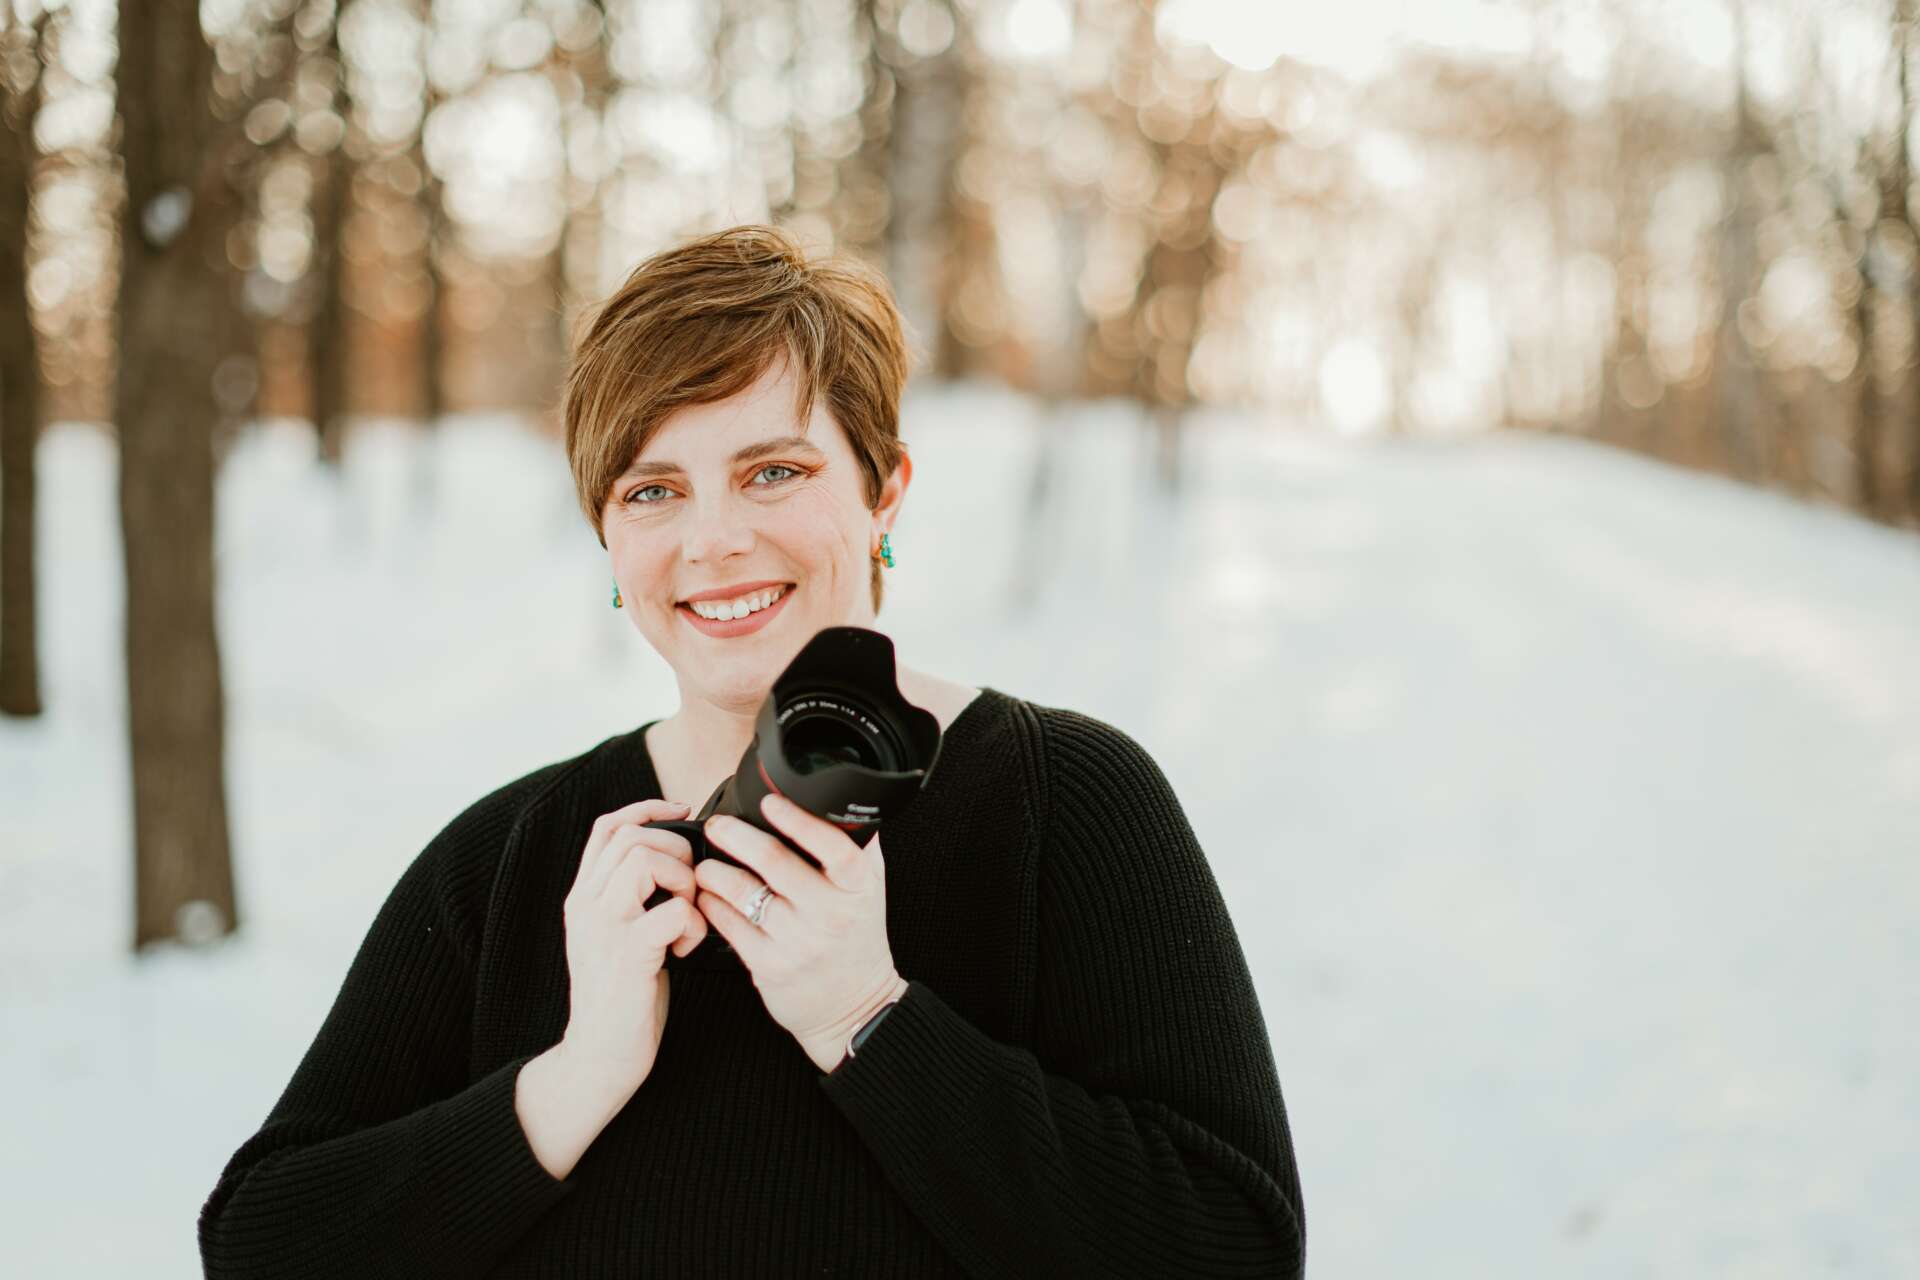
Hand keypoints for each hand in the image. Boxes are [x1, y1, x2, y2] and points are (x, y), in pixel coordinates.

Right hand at [557, 798, 709, 1097]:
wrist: (598, 1057)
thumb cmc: (621, 997)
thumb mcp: (616, 935)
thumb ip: (631, 898)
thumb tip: (675, 861)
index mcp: (583, 897)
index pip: (607, 827)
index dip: (647, 809)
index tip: (681, 813)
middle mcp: (586, 905)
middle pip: (632, 836)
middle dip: (676, 850)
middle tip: (689, 888)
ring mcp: (604, 929)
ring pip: (646, 860)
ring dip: (683, 880)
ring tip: (688, 914)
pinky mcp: (629, 956)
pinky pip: (673, 911)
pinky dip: (694, 921)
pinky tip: (690, 945)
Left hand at [695, 793, 907, 1072]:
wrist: (854, 1006)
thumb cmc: (857, 938)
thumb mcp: (870, 890)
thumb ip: (856, 848)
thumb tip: (836, 804)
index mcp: (857, 888)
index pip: (833, 847)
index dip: (798, 820)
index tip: (770, 801)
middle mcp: (829, 914)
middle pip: (776, 863)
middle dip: (737, 836)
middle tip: (718, 824)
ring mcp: (798, 943)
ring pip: (744, 893)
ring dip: (715, 872)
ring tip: (705, 863)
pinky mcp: (769, 967)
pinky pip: (730, 926)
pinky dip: (712, 905)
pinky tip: (707, 895)